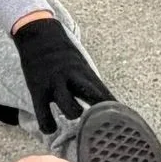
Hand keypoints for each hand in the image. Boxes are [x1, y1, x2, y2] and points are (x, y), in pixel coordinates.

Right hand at [11, 14, 112, 131]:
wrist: (37, 33)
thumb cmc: (61, 53)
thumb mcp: (79, 64)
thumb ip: (88, 83)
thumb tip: (103, 104)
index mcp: (86, 72)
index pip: (105, 94)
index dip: (115, 111)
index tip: (123, 125)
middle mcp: (73, 77)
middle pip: (94, 98)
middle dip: (100, 115)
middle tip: (100, 127)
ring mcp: (55, 84)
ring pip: (69, 108)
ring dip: (74, 115)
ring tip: (73, 120)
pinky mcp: (38, 89)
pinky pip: (43, 114)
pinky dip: (48, 125)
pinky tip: (50, 128)